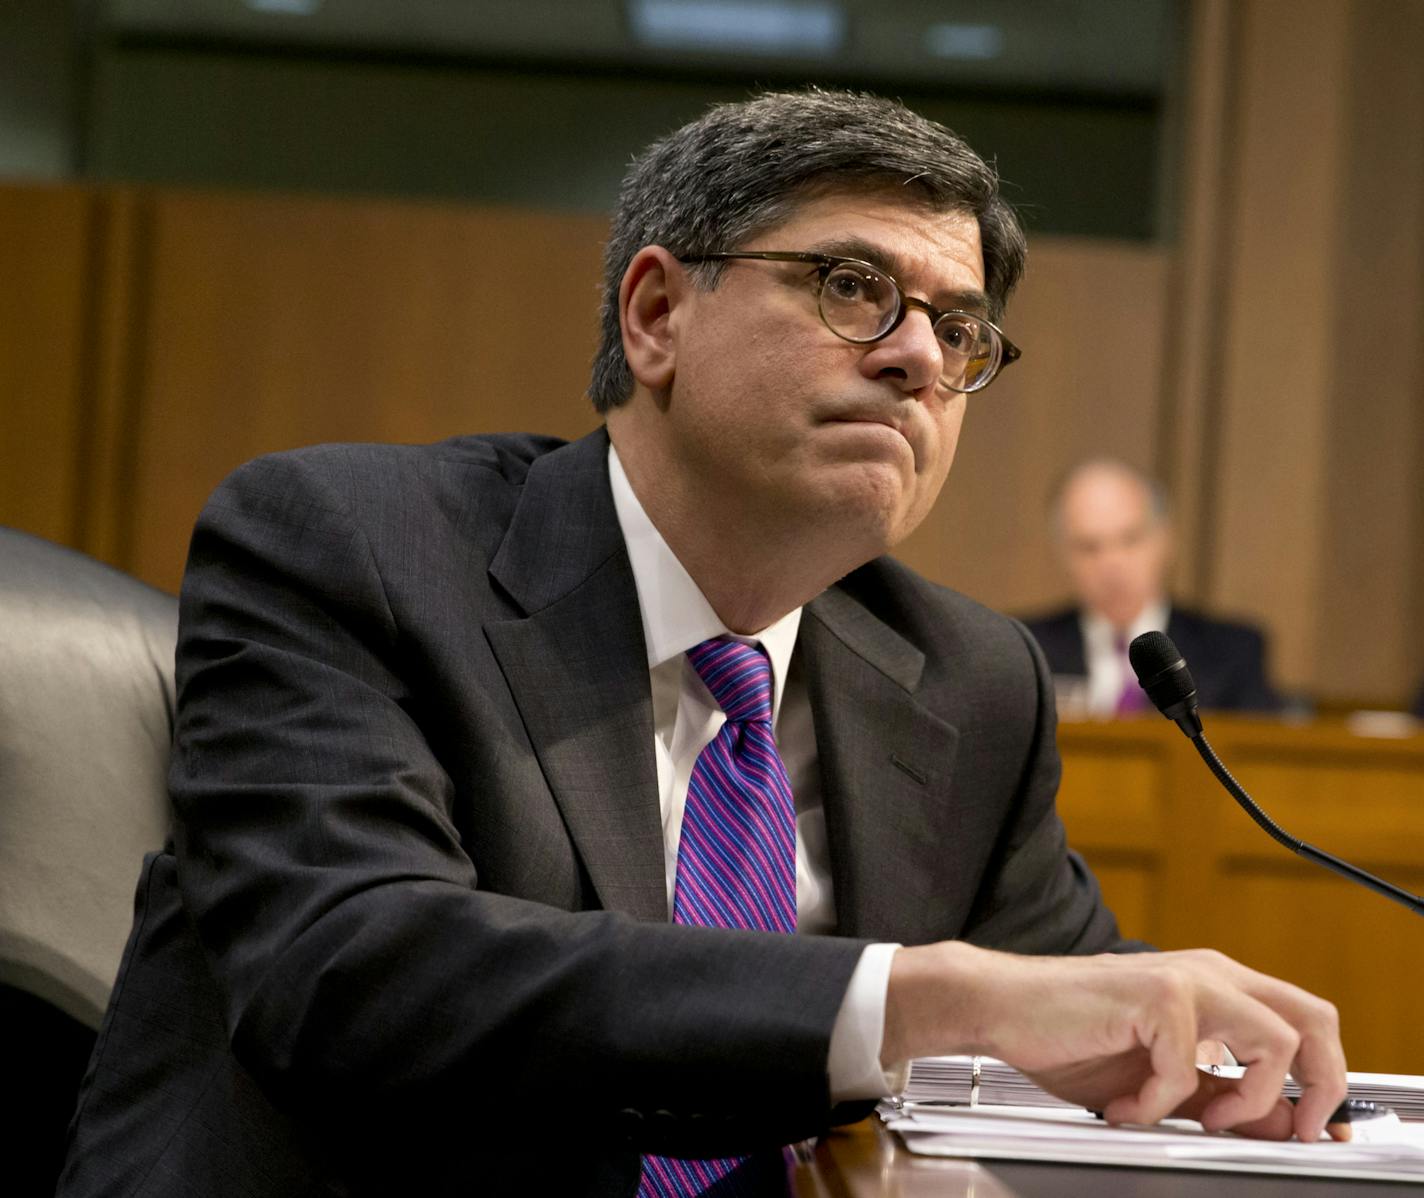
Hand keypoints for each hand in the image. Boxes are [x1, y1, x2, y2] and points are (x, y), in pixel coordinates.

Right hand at [882, 943, 1346, 1141]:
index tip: (1312, 1128)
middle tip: (1289, 1129)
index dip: (1325, 1082)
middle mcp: (1209, 973)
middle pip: (1314, 1019)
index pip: (1305, 1023)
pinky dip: (1157, 1105)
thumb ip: (1217, 1095)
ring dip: (1247, 1100)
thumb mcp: (1158, 1079)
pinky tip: (1124, 1107)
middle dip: (1319, 1085)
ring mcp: (1185, 979)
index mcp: (1215, 986)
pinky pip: (1189, 1072)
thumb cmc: (1067, 1035)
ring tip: (1200, 1119)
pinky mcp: (1155, 997)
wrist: (1001, 1006)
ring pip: (1276, 1041)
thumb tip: (1274, 1124)